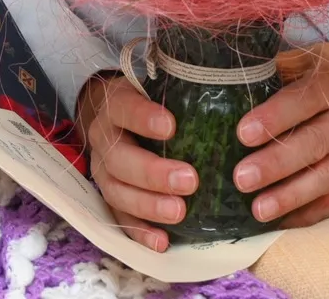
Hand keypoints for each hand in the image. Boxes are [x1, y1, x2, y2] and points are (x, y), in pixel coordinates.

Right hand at [76, 73, 196, 251]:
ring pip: (117, 192)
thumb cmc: (147, 101)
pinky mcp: (108, 196)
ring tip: (179, 213)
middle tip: (189, 180)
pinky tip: (162, 242)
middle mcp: (103, 139)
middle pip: (120, 159)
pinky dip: (140, 232)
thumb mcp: (156, 87)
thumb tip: (226, 95)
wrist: (111, 116)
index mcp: (114, 106)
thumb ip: (179, 90)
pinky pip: (119, 218)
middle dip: (153, 173)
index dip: (144, 118)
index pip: (124, 109)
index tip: (171, 127)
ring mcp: (102, 171)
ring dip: (148, 206)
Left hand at [233, 30, 328, 227]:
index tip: (244, 134)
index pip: (306, 100)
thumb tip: (239, 80)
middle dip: (276, 164)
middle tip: (242, 179)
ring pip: (328, 177)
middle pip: (316, 144)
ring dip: (291, 197)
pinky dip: (310, 213)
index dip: (275, 118)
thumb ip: (283, 67)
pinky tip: (282, 221)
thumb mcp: (317, 55)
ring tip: (258, 210)